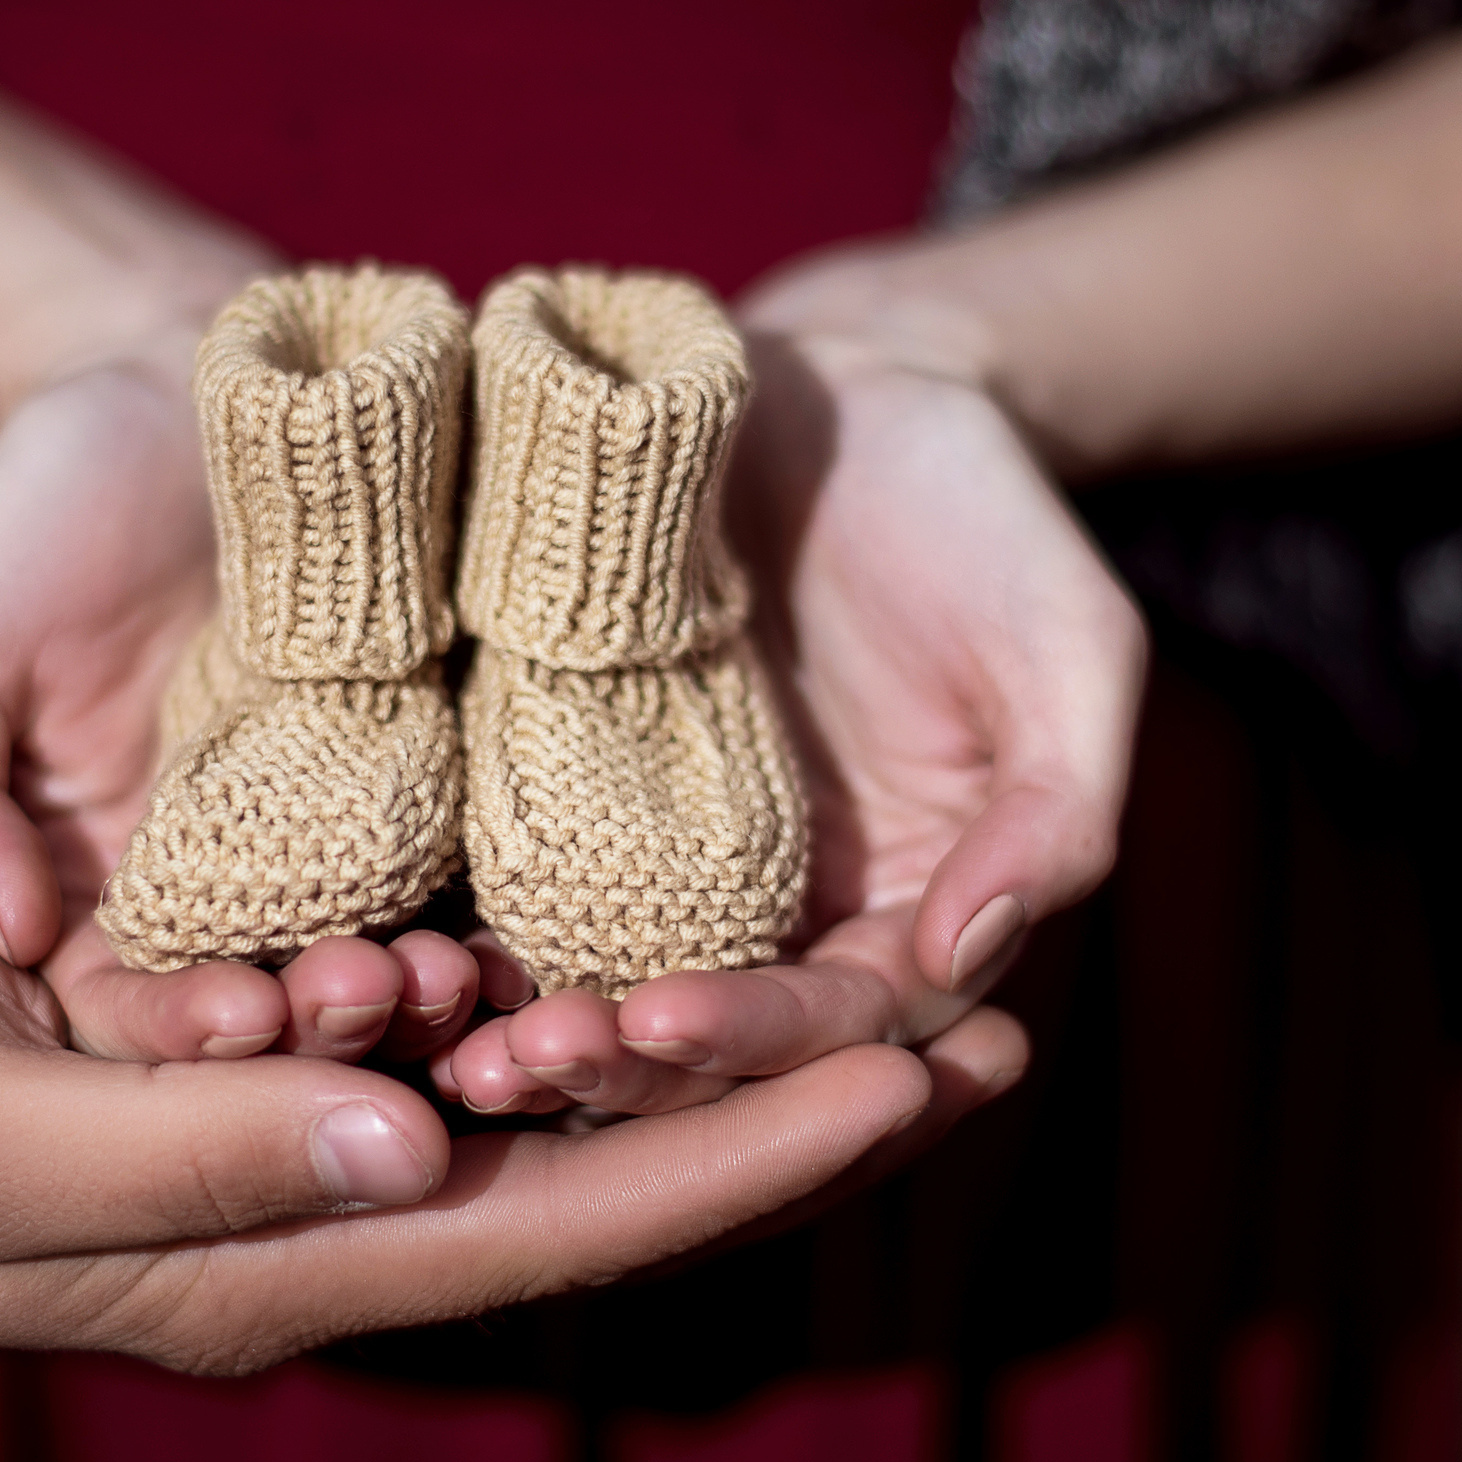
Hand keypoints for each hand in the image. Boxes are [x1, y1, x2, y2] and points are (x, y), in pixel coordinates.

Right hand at [0, 351, 480, 1068]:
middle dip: (326, 1025)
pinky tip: (529, 919)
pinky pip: (477, 864)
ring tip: (458, 971)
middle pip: (280, 1006)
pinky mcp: (439, 775)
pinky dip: (506, 905)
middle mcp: (230, 895)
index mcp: (98, 897)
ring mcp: (344, 841)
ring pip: (390, 955)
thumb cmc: (42, 511)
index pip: (134, 1008)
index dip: (182, 1029)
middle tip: (375, 993)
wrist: (189, 387)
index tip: (236, 1014)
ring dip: (428, 989)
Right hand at [0, 913, 999, 1369]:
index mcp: (282, 1263)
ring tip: (886, 993)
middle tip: (977, 1041)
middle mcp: (338, 1217)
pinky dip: (590, 998)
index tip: (907, 1089)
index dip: (739, 1165)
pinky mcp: (304, 1060)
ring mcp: (330, 1145)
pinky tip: (687, 949)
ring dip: (721, 1063)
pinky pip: (481, 1041)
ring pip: (567, 1114)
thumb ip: (197, 1154)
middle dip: (790, 1120)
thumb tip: (416, 1136)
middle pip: (609, 1185)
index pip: (559, 1228)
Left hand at [443, 256, 1142, 1115]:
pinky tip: (397, 950)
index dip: (757, 1043)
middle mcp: (777, 918)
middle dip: (622, 1071)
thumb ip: (1051, 813)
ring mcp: (662, 865)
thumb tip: (963, 962)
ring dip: (528, 1033)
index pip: (836, 1025)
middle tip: (529, 1060)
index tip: (665, 1022)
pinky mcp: (565, 792)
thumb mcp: (1064, 644)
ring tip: (457, 1041)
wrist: (835, 390)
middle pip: (702, 1043)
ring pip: (596, 988)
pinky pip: (513, 884)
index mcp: (905, 914)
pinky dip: (463, 934)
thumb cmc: (979, 515)